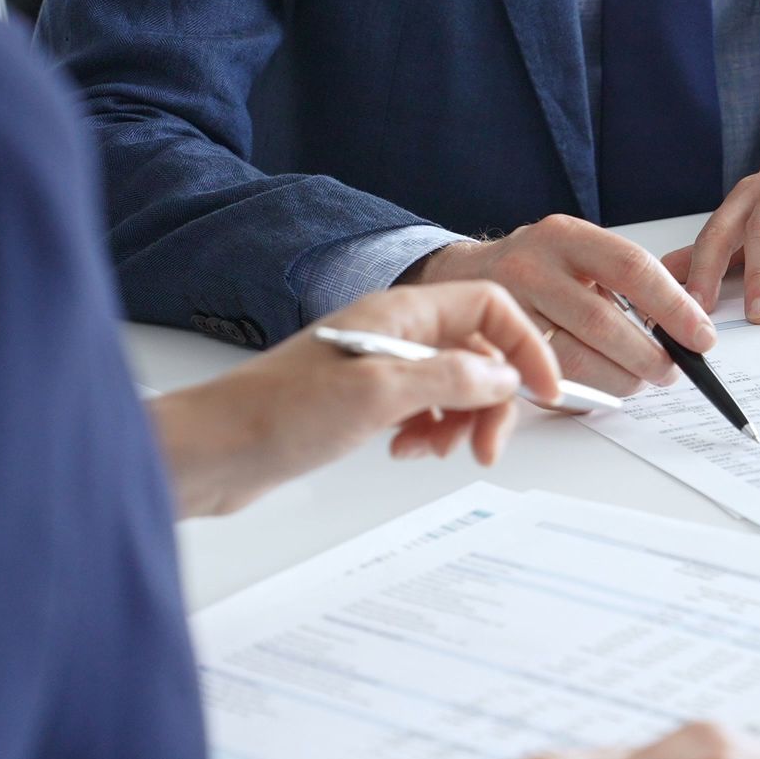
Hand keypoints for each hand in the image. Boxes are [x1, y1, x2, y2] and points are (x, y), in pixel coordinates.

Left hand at [151, 282, 558, 517]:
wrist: (217, 449)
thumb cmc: (278, 413)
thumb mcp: (381, 394)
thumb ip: (452, 379)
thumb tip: (504, 378)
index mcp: (401, 314)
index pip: (490, 308)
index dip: (523, 347)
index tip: (542, 392)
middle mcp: (395, 333)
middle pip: (478, 351)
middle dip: (492, 400)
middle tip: (485, 445)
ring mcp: (381, 366)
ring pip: (455, 385)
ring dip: (460, 420)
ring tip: (434, 450)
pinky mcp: (366, 400)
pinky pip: (425, 409)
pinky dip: (430, 432)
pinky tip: (406, 449)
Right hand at [410, 215, 716, 395]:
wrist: (460, 277)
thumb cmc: (537, 270)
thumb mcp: (579, 256)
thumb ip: (626, 283)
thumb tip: (690, 325)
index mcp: (565, 236)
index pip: (630, 267)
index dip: (672, 306)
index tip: (701, 336)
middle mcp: (530, 266)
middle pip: (602, 321)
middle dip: (647, 356)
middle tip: (671, 371)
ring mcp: (504, 309)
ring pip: (574, 360)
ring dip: (618, 381)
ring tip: (638, 381)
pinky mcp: (490, 350)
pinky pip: (547, 382)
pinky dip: (583, 393)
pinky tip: (598, 387)